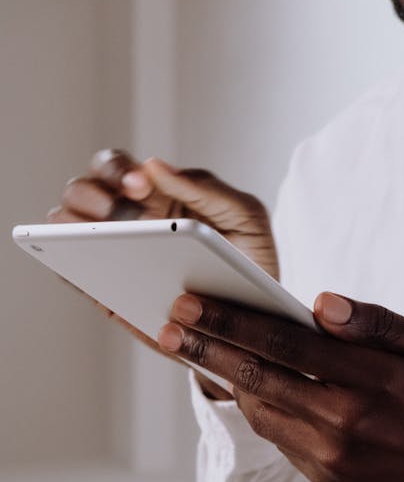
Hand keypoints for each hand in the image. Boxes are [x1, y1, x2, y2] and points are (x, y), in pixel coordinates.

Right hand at [49, 150, 278, 398]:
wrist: (258, 316)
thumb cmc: (249, 256)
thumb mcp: (244, 215)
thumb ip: (205, 187)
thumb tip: (154, 165)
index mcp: (156, 192)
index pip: (118, 169)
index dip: (119, 172)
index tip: (139, 187)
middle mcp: (126, 218)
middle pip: (83, 191)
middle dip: (90, 195)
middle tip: (112, 213)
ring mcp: (112, 254)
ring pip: (68, 228)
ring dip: (72, 228)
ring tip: (101, 242)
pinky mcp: (107, 292)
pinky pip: (75, 276)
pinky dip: (70, 270)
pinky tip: (89, 273)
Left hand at [157, 291, 403, 481]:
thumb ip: (380, 324)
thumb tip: (321, 303)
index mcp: (375, 379)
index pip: (286, 342)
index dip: (232, 319)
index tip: (193, 301)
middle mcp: (346, 421)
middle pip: (258, 377)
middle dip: (207, 346)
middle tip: (170, 324)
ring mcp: (334, 458)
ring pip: (262, 412)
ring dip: (226, 379)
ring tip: (199, 349)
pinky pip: (281, 440)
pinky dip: (260, 409)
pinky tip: (247, 387)